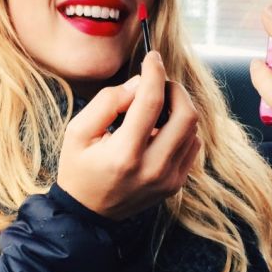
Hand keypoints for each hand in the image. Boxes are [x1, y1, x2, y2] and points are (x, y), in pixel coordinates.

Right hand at [56, 51, 201, 220]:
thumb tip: (138, 84)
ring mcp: (169, 179)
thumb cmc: (79, 168)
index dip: (154, 72)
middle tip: (158, 83)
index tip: (152, 57)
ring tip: (155, 107)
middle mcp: (153, 168)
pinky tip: (160, 129)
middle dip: (175, 89)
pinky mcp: (176, 184)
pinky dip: (181, 130)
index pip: (151, 101)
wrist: (88, 214)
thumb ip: (107, 102)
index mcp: (124, 154)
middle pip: (186, 115)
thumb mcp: (77, 131)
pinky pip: (192, 146)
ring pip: (193, 129)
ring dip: (178, 109)